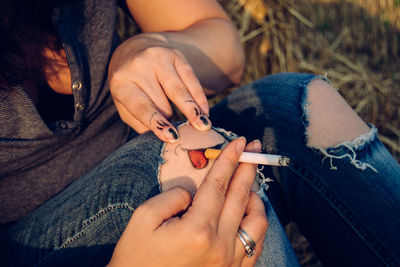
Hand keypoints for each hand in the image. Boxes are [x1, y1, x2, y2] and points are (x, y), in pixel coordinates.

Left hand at [108, 33, 210, 142]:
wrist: (134, 48)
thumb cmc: (130, 86)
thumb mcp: (124, 104)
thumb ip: (139, 122)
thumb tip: (162, 138)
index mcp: (121, 82)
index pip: (142, 107)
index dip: (158, 123)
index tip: (172, 138)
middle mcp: (138, 67)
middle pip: (162, 101)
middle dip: (170, 118)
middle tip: (183, 135)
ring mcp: (158, 58)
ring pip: (179, 90)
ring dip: (193, 110)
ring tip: (204, 126)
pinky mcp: (176, 55)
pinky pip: (191, 80)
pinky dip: (199, 98)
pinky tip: (204, 111)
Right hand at [108, 138, 267, 266]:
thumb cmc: (136, 256)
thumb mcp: (144, 218)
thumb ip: (173, 196)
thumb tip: (194, 192)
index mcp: (197, 229)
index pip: (218, 184)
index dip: (230, 159)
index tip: (240, 141)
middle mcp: (220, 245)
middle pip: (241, 196)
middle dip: (248, 167)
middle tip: (255, 147)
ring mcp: (230, 262)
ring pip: (257, 221)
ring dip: (255, 197)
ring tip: (247, 184)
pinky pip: (256, 244)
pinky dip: (255, 223)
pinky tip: (247, 213)